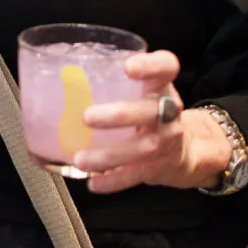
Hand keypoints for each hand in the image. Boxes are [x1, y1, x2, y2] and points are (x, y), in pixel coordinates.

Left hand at [69, 50, 231, 193]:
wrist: (186, 152)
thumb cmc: (149, 114)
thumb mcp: (142, 93)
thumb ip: (113, 83)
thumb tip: (61, 76)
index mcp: (161, 87)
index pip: (167, 67)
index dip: (151, 65)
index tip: (128, 67)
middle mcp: (168, 112)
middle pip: (151, 111)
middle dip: (120, 115)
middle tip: (87, 117)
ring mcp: (166, 141)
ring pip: (142, 148)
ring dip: (109, 155)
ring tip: (80, 159)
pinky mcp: (158, 167)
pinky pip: (136, 175)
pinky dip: (113, 181)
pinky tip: (94, 182)